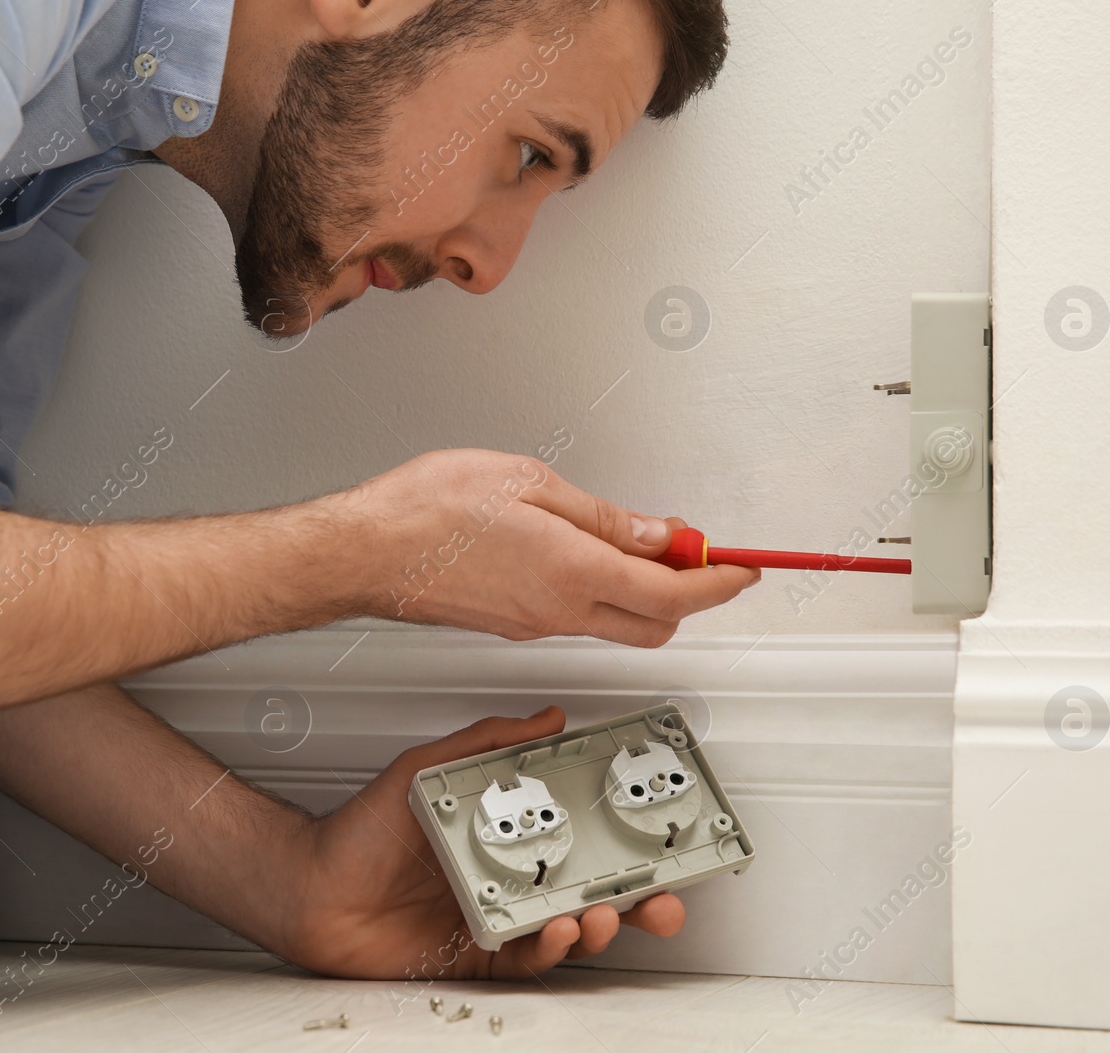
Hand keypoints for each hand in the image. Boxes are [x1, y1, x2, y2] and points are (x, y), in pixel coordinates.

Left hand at [274, 707, 685, 980]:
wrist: (309, 886)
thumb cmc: (360, 829)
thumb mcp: (428, 768)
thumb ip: (487, 743)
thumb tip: (546, 719)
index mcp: (505, 835)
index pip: (580, 837)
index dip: (625, 841)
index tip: (662, 836)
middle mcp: (508, 878)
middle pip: (591, 890)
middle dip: (637, 899)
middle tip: (665, 897)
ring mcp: (495, 917)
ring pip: (568, 929)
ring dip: (598, 923)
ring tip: (606, 910)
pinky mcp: (475, 954)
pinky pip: (525, 957)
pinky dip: (547, 947)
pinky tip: (558, 930)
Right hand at [344, 449, 758, 646]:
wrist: (365, 552)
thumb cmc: (429, 511)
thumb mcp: (531, 484)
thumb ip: (603, 517)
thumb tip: (655, 535)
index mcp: (574, 574)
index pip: (675, 594)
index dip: (720, 582)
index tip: (745, 567)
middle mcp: (560, 612)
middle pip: (655, 625)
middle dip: (690, 594)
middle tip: (696, 552)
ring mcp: (534, 626)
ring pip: (616, 623)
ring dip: (645, 592)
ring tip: (644, 542)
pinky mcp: (511, 626)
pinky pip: (577, 617)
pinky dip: (603, 592)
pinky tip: (588, 555)